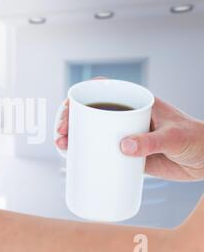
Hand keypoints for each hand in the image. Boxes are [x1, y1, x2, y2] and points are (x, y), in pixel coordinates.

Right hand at [56, 97, 203, 180]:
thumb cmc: (197, 138)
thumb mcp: (174, 136)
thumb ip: (150, 141)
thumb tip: (122, 147)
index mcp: (134, 101)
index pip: (100, 91)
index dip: (80, 97)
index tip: (69, 110)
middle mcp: (124, 117)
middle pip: (88, 113)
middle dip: (69, 120)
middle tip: (61, 134)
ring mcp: (122, 136)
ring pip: (90, 133)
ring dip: (72, 139)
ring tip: (62, 148)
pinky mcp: (125, 155)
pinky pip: (99, 153)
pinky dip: (85, 156)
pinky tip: (74, 161)